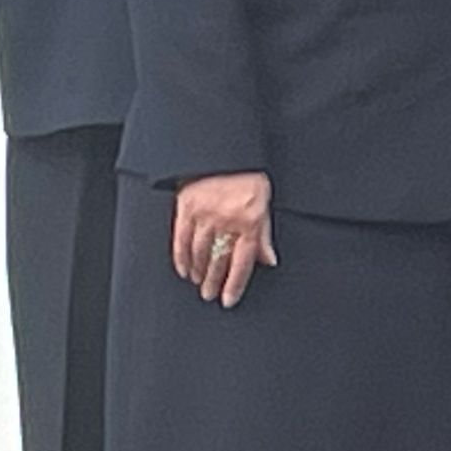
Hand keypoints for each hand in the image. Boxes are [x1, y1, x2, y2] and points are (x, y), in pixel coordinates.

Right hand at [169, 171, 274, 308]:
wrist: (227, 151)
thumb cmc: (247, 175)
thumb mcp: (264, 203)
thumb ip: (264, 235)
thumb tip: (269, 260)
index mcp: (249, 221)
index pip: (242, 262)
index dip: (234, 284)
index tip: (228, 300)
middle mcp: (227, 220)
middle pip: (219, 261)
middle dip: (214, 282)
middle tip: (209, 295)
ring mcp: (205, 214)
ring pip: (200, 253)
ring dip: (199, 271)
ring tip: (199, 283)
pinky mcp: (187, 207)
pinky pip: (181, 239)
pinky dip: (181, 257)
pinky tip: (184, 268)